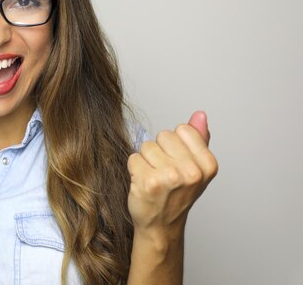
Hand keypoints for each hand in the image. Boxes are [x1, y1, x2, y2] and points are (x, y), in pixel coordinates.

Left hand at [127, 111, 217, 236]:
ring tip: (154, 178)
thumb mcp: (195, 167)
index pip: (182, 129)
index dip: (175, 144)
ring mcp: (170, 177)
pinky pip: (133, 158)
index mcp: (207, 165)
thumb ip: (198, 139)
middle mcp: (192, 171)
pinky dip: (135, 169)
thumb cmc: (177, 194)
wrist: (161, 225)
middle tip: (164, 172)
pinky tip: (143, 184)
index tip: (178, 162)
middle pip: (163, 135)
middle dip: (159, 150)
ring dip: (146, 160)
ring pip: (146, 146)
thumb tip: (199, 115)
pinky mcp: (149, 183)